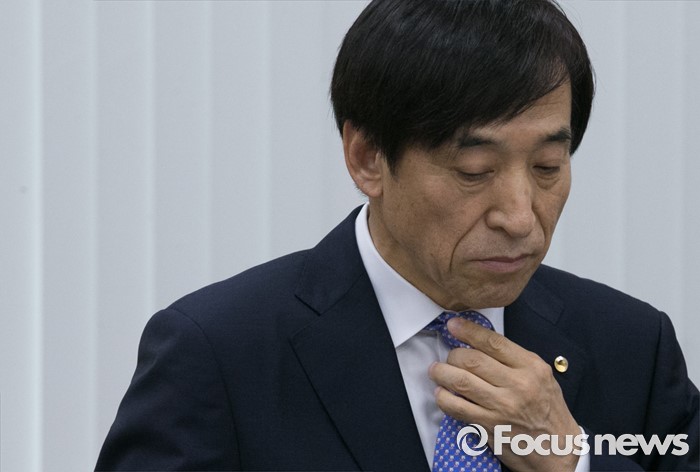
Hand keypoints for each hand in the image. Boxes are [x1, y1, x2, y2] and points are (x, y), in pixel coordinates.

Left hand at [428, 317, 581, 471]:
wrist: (558, 450)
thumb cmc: (548, 411)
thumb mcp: (541, 376)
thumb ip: (513, 359)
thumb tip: (479, 342)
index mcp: (531, 367)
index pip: (493, 342)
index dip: (468, 331)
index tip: (453, 325)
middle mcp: (518, 385)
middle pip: (472, 360)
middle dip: (453, 354)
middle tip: (448, 356)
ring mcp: (503, 407)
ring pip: (461, 381)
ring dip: (442, 373)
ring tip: (436, 370)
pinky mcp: (489, 426)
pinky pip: (457, 407)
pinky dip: (443, 398)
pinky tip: (441, 393)